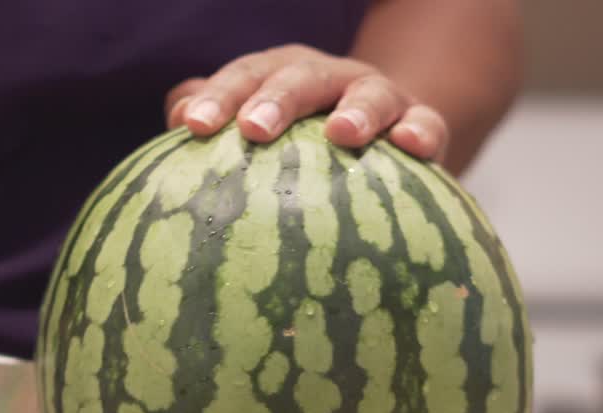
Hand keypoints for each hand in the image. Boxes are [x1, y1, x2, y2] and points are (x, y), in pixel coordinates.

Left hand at [165, 44, 448, 161]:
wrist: (382, 144)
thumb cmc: (301, 146)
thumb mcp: (260, 127)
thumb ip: (217, 118)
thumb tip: (177, 115)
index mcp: (283, 75)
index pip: (246, 77)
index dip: (218, 96)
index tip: (192, 124)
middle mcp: (330, 79)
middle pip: (302, 77)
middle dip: (277, 99)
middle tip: (253, 128)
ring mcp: (379, 98)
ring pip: (369, 93)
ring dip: (357, 110)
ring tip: (341, 134)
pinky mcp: (421, 124)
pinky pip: (426, 123)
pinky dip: (420, 131)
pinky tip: (409, 145)